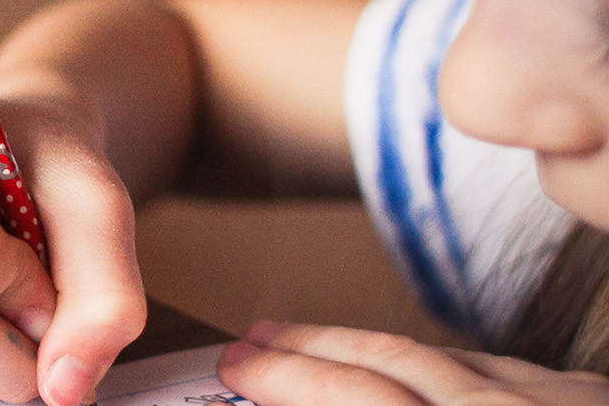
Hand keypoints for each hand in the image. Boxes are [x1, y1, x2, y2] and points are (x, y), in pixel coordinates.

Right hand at [218, 321, 608, 404]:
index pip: (360, 399)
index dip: (287, 379)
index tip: (234, 371)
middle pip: (393, 365)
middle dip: (309, 350)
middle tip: (248, 349)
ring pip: (448, 359)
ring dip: (369, 348)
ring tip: (312, 342)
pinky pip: (506, 372)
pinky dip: (446, 366)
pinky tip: (425, 368)